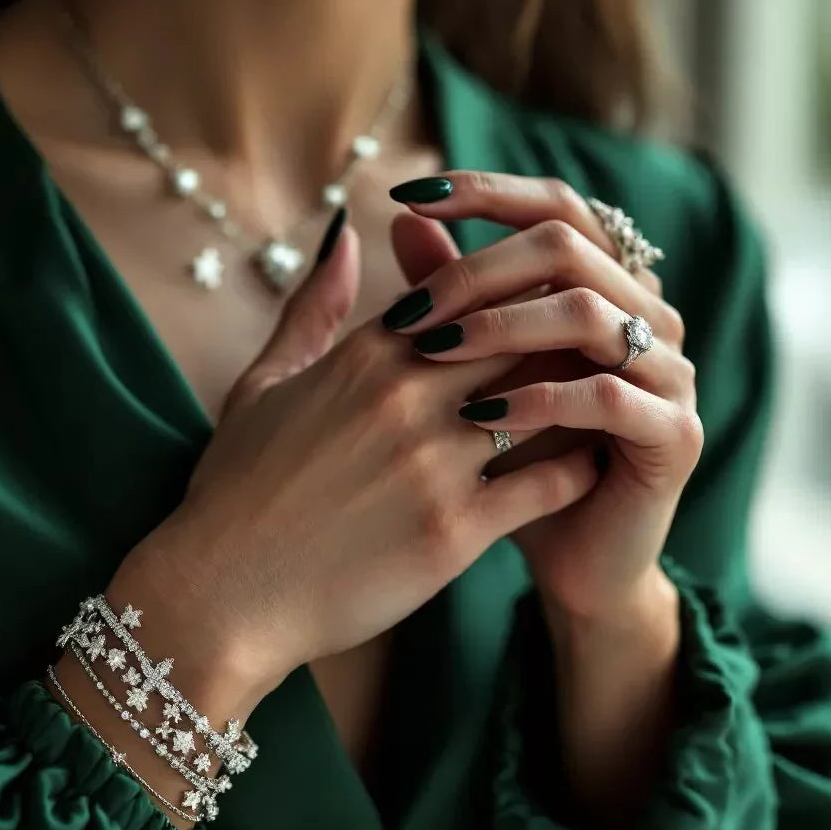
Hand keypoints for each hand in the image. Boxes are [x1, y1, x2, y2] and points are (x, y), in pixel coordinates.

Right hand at [108, 218, 597, 709]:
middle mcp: (406, 396)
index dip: (511, 294)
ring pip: (546, 399)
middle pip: (518, 334)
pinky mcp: (456, 530)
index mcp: (365, 356)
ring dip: (581, 392)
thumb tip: (345, 234)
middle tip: (595, 337)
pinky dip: (578, 466)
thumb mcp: (261, 383)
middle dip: (558, 332)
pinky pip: (548, 481)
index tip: (542, 299)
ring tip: (608, 391)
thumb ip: (311, 306)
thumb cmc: (236, 490)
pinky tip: (592, 460)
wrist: (222, 595)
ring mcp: (434, 462)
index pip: (467, 295)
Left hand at [387, 172, 700, 627]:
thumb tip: (405, 220)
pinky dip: (539, 399)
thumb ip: (453, 296)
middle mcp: (647, 313)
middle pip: (566, 245)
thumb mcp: (476, 372)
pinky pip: (607, 396)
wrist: (569, 557)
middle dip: (477, 268)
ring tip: (433, 351)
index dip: (483, 192)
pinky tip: (478, 417)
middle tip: (411, 307)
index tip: (407, 195)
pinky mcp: (675, 434)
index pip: (553, 206)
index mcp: (606, 285)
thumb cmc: (515, 460)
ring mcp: (670, 371)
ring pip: (589, 312)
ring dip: (503, 326)